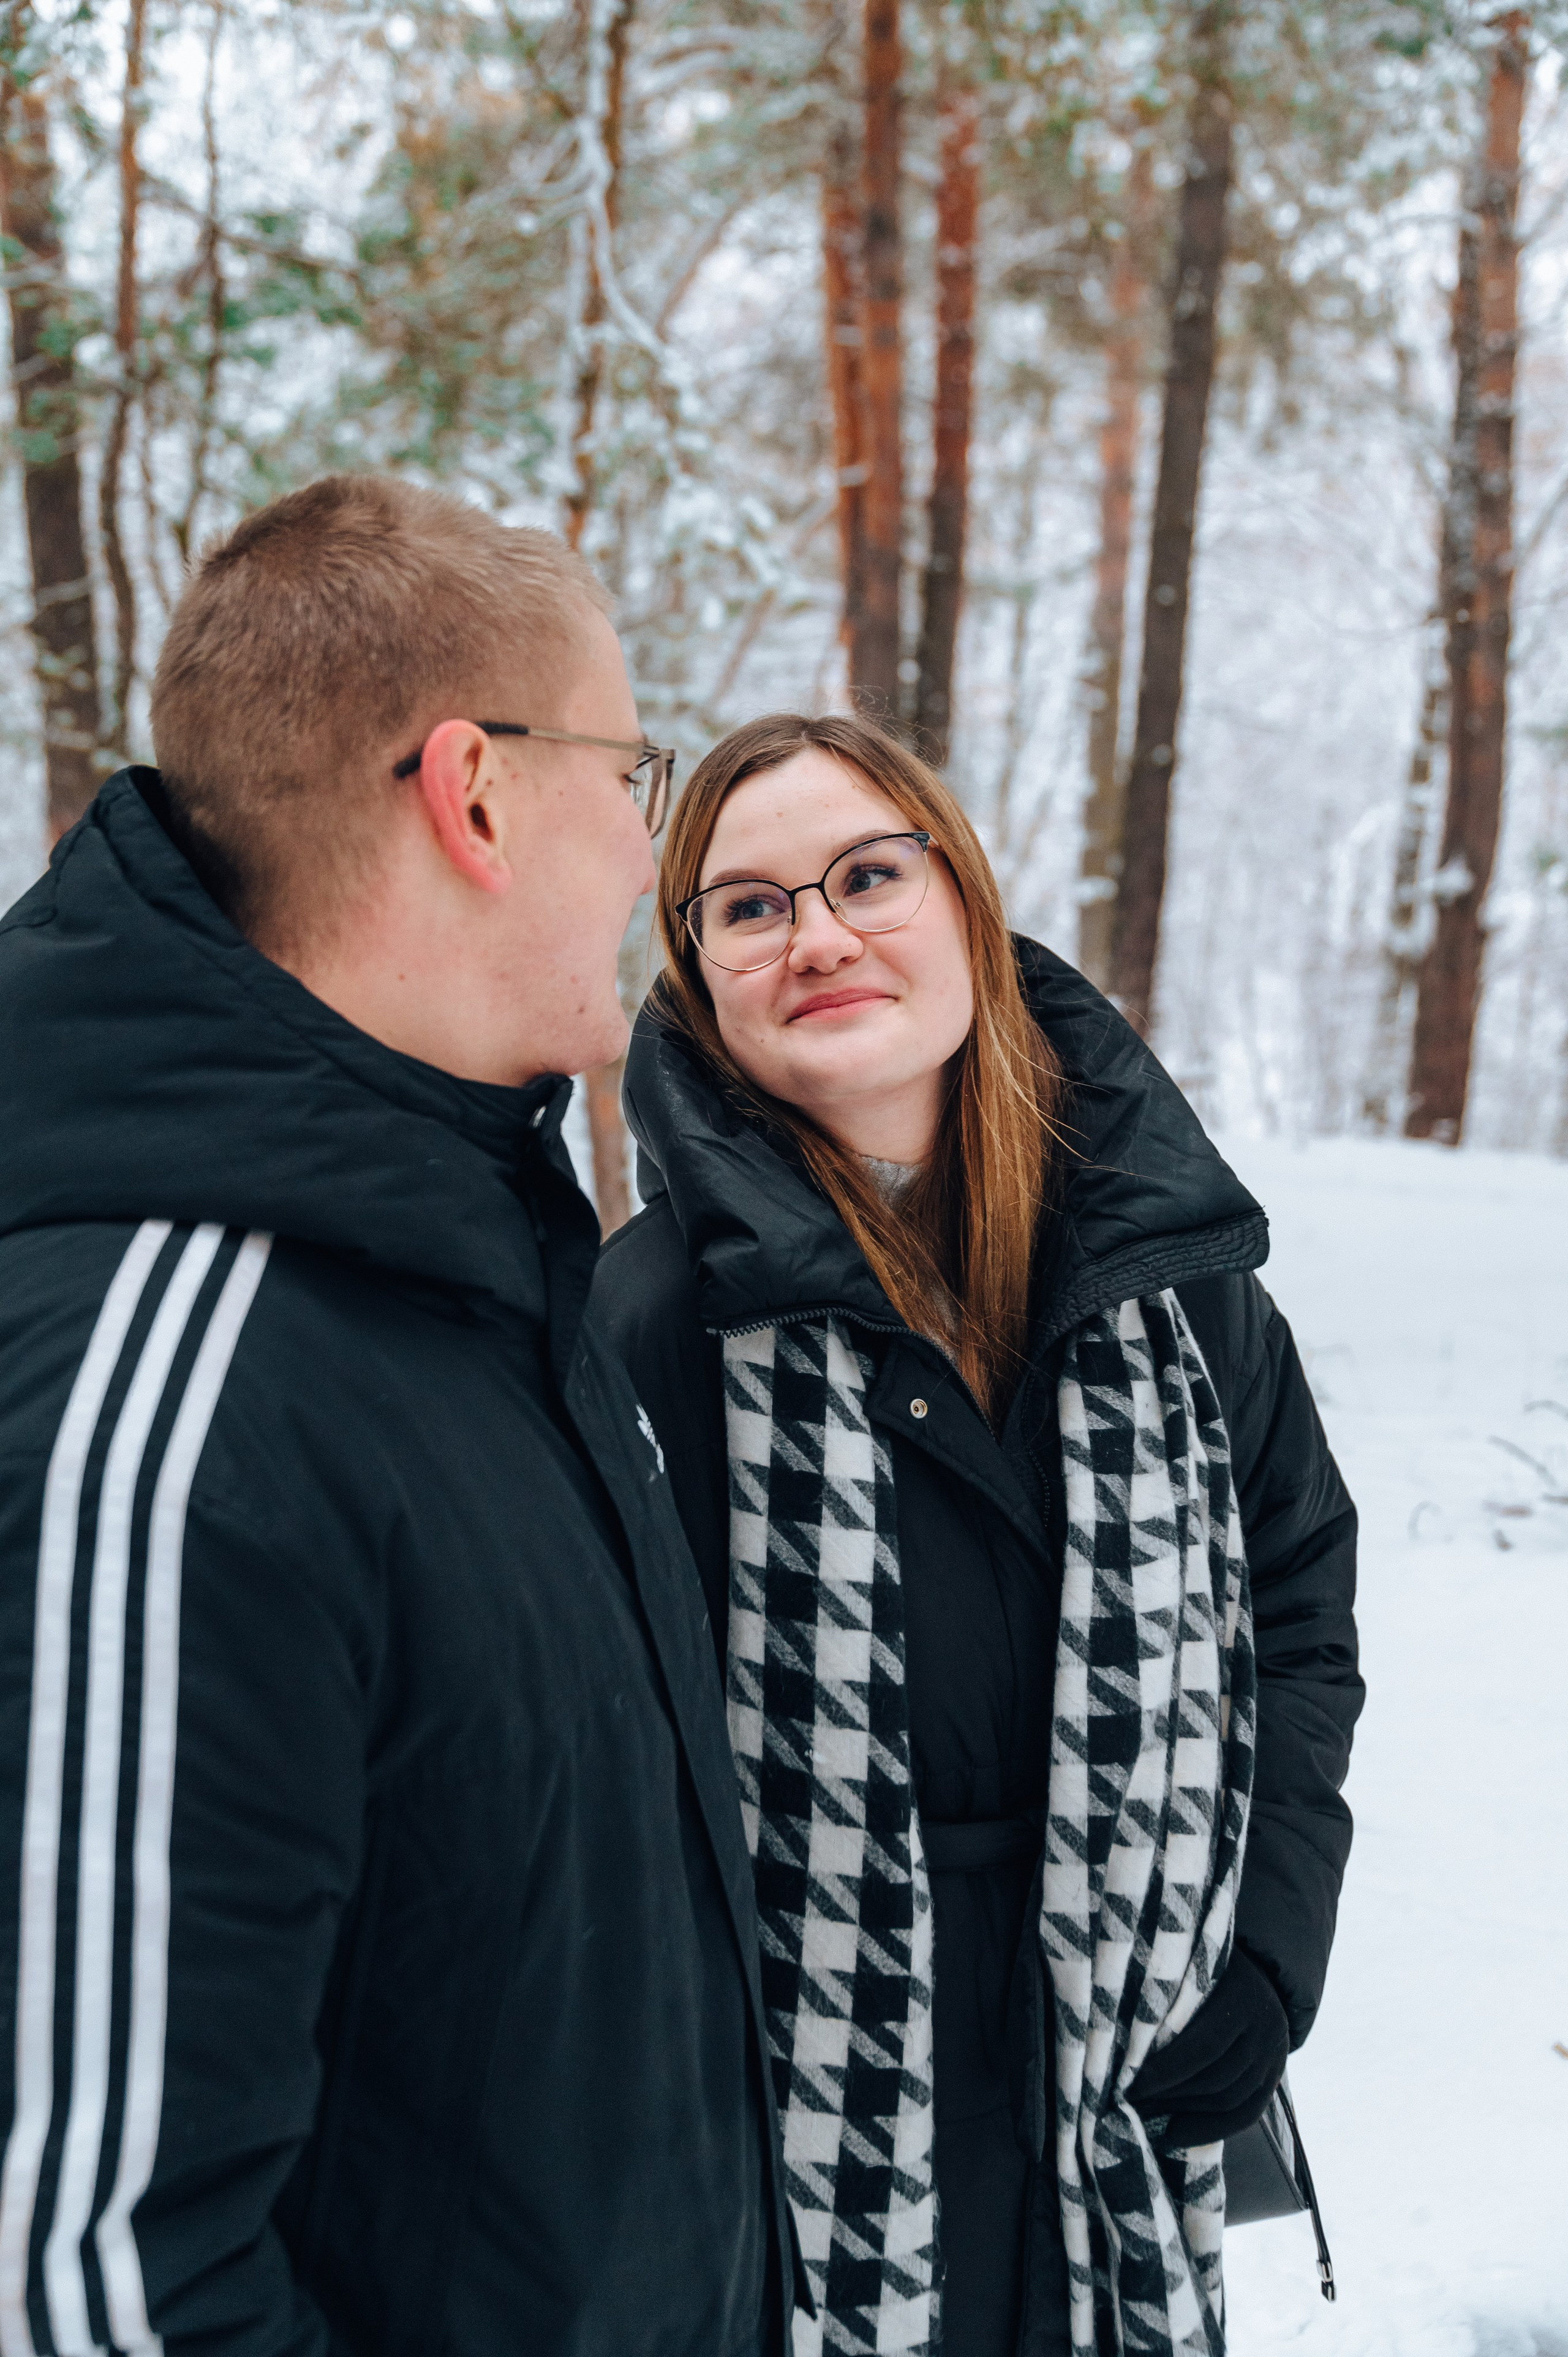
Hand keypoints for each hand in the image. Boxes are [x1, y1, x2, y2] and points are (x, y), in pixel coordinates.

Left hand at [1128, 1948, 1288, 2147]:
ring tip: (1145, 2114)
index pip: (1204, 2046)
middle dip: (1169, 2096)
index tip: (1129, 2084)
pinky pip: (1247, 2114)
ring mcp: (1275, 2054)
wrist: (1256, 1973)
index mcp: (1242, 1994)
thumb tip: (1122, 2040)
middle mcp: (1266, 2026)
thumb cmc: (1203, 1965)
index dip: (1166, 2071)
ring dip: (1184, 2112)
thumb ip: (1166, 1996)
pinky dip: (1211, 2130)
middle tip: (1129, 2102)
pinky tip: (1175, 2134)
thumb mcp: (1189, 1968)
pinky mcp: (1275, 2077)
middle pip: (1216, 2077)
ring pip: (1229, 2098)